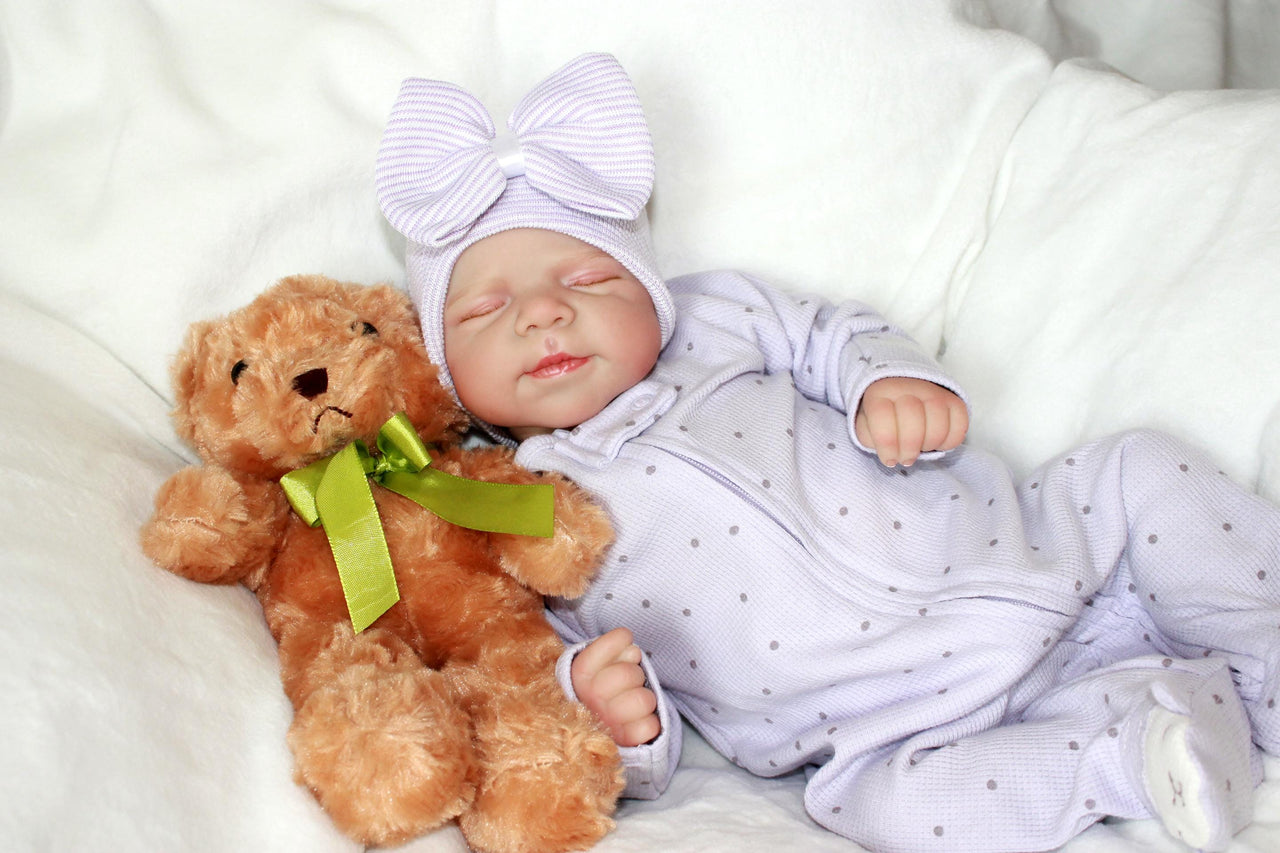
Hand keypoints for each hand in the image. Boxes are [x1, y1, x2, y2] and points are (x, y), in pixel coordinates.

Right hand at [570, 627, 659, 747]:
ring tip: (633, 702)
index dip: (620, 641)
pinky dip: (649, 723)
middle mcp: (589, 699)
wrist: (590, 729)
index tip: (623, 645)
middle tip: (629, 681)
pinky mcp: (623, 742)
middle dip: (635, 674)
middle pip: (629, 673)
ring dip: (645, 699)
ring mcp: (606, 723)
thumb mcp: (598, 664)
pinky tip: (637, 721)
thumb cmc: (600, 688)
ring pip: (643, 700)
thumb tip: (632, 650)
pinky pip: (650, 727)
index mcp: (580, 674)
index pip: (612, 643)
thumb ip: (613, 649)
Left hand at [854, 377, 967, 466]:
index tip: (889, 460)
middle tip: (905, 458)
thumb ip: (871, 438)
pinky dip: (949, 442)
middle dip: (909, 449)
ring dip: (929, 446)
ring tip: (920, 448)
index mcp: (881, 392)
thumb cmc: (883, 416)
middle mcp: (908, 388)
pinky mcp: (954, 400)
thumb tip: (890, 454)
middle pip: (913, 421)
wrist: (903, 392)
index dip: (886, 445)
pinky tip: (937, 443)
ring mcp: (933, 392)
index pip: (882, 416)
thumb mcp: (867, 425)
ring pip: (938, 425)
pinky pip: (959, 425)